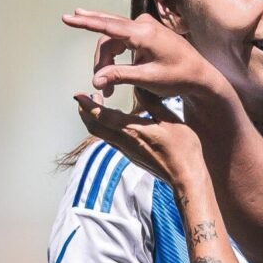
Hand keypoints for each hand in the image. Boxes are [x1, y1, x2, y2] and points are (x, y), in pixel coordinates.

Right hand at [61, 10, 225, 100]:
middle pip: (108, 37)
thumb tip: (95, 81)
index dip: (85, 23)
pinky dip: (116, 55)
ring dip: (108, 61)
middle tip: (100, 84)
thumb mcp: (148, 78)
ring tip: (107, 85)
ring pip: (114, 40)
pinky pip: (123, 39)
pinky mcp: (147, 32)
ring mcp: (146, 26)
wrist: (202, 75)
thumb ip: (120, 76)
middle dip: (101, 61)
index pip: (108, 26)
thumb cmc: (179, 77)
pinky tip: (111, 68)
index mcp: (144, 33)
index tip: (66, 18)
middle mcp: (144, 24)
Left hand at [74, 91, 206, 193]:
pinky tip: (116, 121)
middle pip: (94, 127)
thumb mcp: (170, 120)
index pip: (101, 116)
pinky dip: (106, 127)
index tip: (78, 95)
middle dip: (85, 112)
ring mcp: (126, 151)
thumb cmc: (182, 149)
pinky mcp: (131, 156)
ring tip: (98, 106)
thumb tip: (138, 86)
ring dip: (94, 119)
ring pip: (101, 134)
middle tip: (85, 98)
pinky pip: (111, 140)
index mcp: (132, 130)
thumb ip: (152, 102)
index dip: (87, 105)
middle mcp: (124, 142)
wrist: (184, 176)